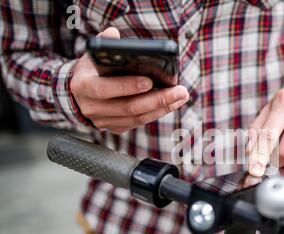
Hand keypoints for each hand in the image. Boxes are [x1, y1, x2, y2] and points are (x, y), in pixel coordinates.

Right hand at [70, 27, 188, 133]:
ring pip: (137, 118)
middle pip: (128, 108)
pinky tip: (172, 103)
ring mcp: (103, 121)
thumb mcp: (93, 54)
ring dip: (163, 108)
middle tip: (179, 91)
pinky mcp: (115, 128)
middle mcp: (91, 107)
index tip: (150, 81)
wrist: (81, 93)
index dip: (128, 86)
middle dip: (157, 99)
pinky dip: (157, 113)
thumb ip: (104, 43)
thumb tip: (113, 33)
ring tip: (181, 96)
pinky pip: (139, 123)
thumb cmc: (92, 69)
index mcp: (83, 86)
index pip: (105, 89)